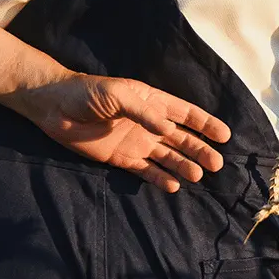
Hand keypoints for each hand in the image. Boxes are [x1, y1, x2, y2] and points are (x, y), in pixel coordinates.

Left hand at [15, 72, 230, 191]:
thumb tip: (169, 131)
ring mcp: (136, 142)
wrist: (54, 108)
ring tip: (197, 176)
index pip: (185, 114)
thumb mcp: (118, 95)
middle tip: (216, 163)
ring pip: (167, 156)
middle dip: (200, 150)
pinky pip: (145, 170)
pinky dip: (159, 178)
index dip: (205, 124)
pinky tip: (173, 186)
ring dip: (183, 165)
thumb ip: (144, 113)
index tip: (224, 136)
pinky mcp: (121, 158)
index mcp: (152, 103)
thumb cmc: (87, 93)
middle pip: (181, 139)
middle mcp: (149, 123)